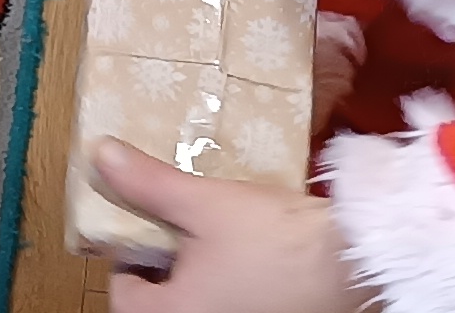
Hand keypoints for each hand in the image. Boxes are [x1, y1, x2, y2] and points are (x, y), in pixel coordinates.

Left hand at [95, 139, 366, 312]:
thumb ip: (149, 185)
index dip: (128, 258)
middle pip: (164, 301)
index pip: (124, 297)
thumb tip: (101, 156)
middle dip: (167, 265)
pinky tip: (251, 252)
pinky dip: (232, 280)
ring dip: (201, 272)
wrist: (354, 260)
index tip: (146, 228)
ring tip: (217, 234)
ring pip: (202, 301)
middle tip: (181, 226)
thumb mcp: (205, 204)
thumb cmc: (275, 240)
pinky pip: (234, 300)